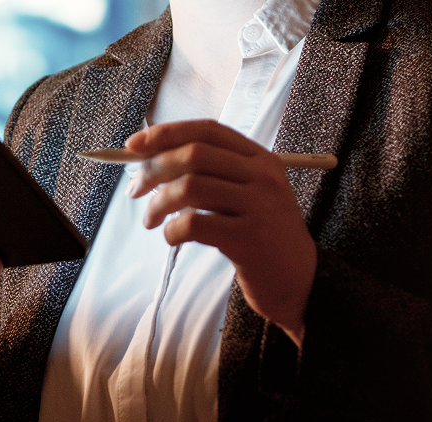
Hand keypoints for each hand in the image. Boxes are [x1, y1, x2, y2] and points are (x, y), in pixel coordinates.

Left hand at [124, 120, 315, 344]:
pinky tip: (172, 237)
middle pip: (194, 154)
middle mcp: (262, 176)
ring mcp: (258, 206)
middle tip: (135, 190)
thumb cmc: (260, 236)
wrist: (299, 281)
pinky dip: (172, 230)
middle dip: (153, 170)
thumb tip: (149, 160)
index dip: (166, 134)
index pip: (207, 130)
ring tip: (150, 220)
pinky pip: (194, 224)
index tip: (133, 146)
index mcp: (260, 159)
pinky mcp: (249, 238)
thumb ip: (209, 174)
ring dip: (157, 204)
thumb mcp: (245, 195)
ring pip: (189, 187)